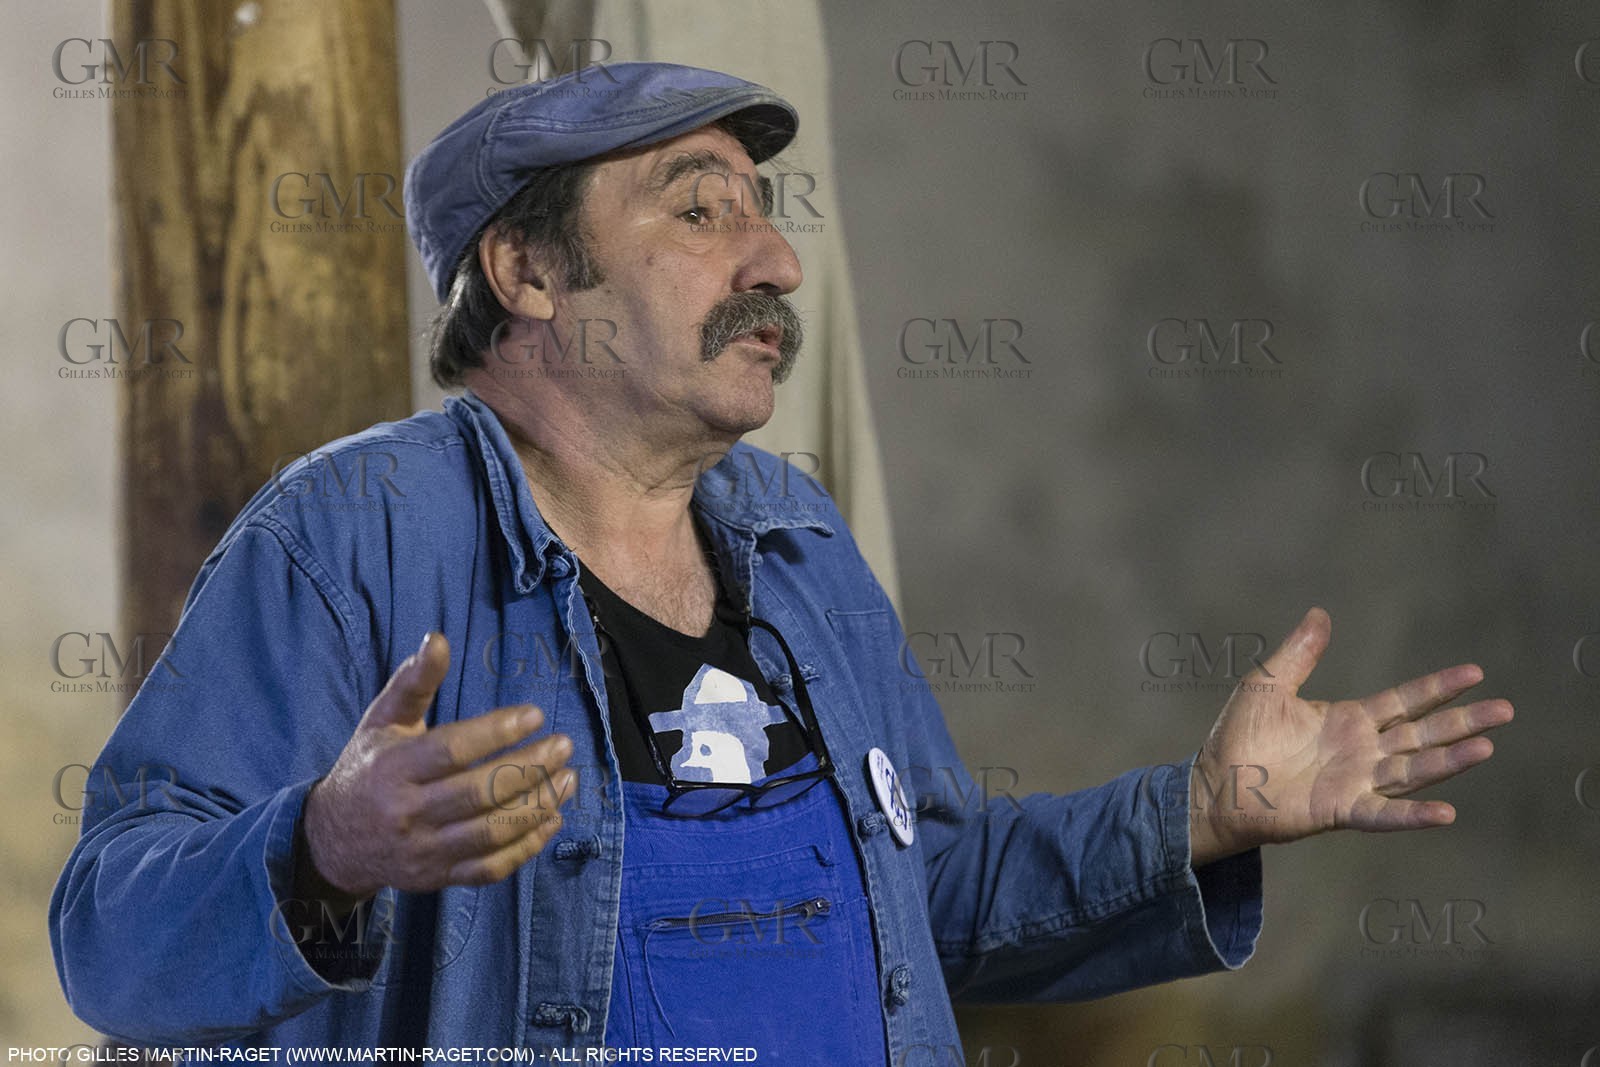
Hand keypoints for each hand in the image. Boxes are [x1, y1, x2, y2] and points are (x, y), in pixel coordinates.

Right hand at [301, 633, 575, 899]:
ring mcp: (424, 851)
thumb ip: (413, 682)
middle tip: (564, 745)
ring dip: (538, 806)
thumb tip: (437, 639)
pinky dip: (527, 846)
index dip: (497, 732)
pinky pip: (490, 869)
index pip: (451, 750)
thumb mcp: (382, 720)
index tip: (534, 714)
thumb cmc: (369, 767)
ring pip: (491, 833)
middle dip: (530, 768)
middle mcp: (407, 813)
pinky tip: (553, 818)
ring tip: (569, 778)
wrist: (334, 840)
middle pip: (479, 793)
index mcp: (393, 768)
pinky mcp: (438, 878)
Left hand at [1187, 607, 1512, 865]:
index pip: (1406, 700)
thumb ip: (1299, 653)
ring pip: (1413, 769)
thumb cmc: (1239, 737)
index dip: (1439, 688)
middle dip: (1463, 722)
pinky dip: (1414, 815)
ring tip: (1486, 747)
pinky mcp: (1340, 810)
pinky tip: (1445, 812)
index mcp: (1349, 720)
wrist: (1214, 784)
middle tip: (1505, 710)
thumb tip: (1322, 613)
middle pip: (1423, 734)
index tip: (1475, 673)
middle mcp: (1362, 751)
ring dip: (1449, 761)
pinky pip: (1384, 813)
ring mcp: (1356, 782)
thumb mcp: (1267, 685)